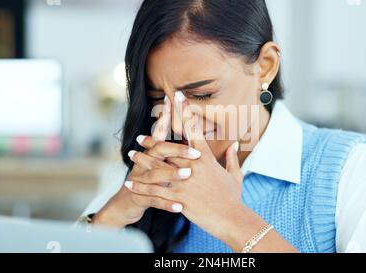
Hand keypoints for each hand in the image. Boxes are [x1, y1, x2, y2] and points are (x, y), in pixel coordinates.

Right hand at [92, 97, 200, 227]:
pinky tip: (179, 207)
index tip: (175, 100)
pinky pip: (154, 200)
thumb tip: (191, 132)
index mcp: (151, 153)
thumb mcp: (158, 163)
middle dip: (177, 149)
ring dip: (172, 174)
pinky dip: (166, 204)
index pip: (160, 131)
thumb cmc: (150, 181)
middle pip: (159, 151)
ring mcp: (139, 180)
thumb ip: (172, 149)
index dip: (167, 117)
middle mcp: (144, 163)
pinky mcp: (139, 197)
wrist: (125, 204)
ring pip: (156, 175)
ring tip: (188, 174)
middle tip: (196, 152)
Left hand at [127, 92, 245, 240]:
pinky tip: (130, 184)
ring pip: (157, 167)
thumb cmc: (233, 198)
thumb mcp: (236, 175)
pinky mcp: (179, 198)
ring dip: (142, 160)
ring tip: (130, 155)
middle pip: (168, 147)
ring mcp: (185, 182)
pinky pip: (155, 191)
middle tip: (139, 136)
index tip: (176, 95)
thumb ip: (232, 158)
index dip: (184, 110)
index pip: (192, 129)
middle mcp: (193, 166)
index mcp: (206, 158)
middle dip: (152, 140)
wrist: (232, 219)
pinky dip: (141, 187)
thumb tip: (235, 144)